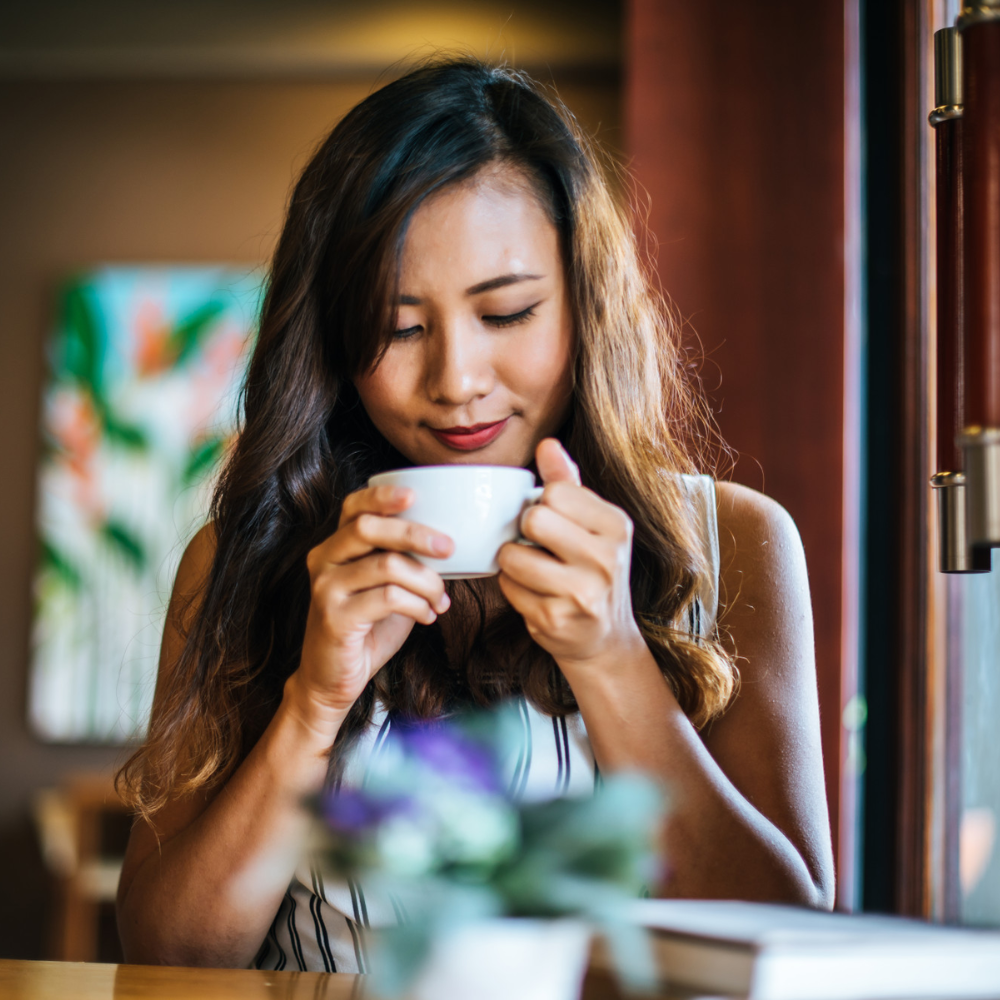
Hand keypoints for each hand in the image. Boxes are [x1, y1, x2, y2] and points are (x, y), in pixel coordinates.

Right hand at [289, 485, 452, 721]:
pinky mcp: (335, 617)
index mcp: (336, 546)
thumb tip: (450, 542)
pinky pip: (387, 598)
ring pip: (386, 565)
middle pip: (368, 528)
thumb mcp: (387, 586)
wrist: (331, 679)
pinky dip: (418, 605)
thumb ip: (404, 561)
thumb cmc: (367, 628)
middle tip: (449, 548)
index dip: (382, 495)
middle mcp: (324, 560)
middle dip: (415, 533)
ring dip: (426, 581)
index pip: (353, 506)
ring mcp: (326, 588)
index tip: (415, 494)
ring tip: (440, 598)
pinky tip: (428, 615)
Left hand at [496, 439, 646, 670]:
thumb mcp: (591, 524)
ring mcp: (581, 593)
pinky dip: (512, 588)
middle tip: (538, 545)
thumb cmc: (591, 569)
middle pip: (534, 519)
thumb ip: (567, 483)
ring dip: (513, 561)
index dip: (542, 505)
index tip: (553, 523)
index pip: (555, 493)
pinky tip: (534, 593)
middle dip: (525, 530)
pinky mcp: (555, 619)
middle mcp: (605, 559)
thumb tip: (547, 444)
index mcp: (616, 526)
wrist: (603, 637)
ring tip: (533, 569)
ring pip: (513, 555)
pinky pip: (508, 587)